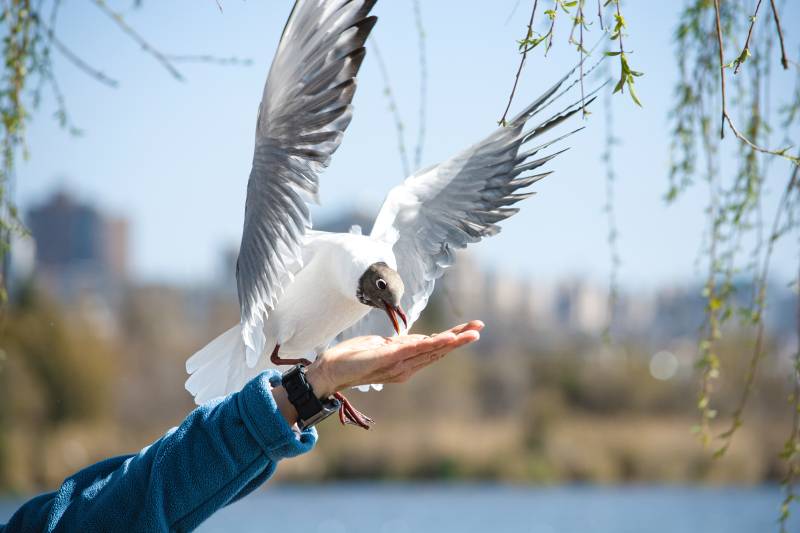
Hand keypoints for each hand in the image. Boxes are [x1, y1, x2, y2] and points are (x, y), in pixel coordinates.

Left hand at [305, 320, 483, 397]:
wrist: (332, 370)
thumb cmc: (354, 358)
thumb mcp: (380, 347)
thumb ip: (398, 345)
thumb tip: (413, 339)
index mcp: (405, 362)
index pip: (433, 349)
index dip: (451, 340)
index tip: (469, 330)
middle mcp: (406, 367)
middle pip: (438, 350)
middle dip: (459, 339)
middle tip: (479, 329)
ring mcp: (399, 364)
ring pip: (432, 350)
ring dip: (453, 340)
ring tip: (471, 333)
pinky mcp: (390, 358)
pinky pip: (416, 349)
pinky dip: (433, 344)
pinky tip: (446, 339)